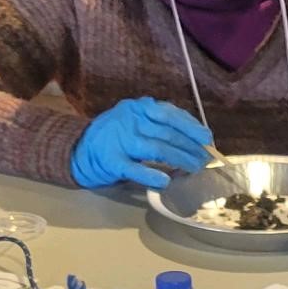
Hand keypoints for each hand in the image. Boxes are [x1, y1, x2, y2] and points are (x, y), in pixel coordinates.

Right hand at [70, 97, 212, 189]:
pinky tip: (165, 181)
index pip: (170, 114)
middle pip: (167, 132)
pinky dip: (150, 174)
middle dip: (190, 146)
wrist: (80, 149)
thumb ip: (161, 125)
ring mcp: (120, 140)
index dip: (191, 127)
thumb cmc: (117, 135)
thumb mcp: (137, 121)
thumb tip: (197, 136)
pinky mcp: (111, 161)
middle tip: (205, 159)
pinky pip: (134, 168)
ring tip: (194, 168)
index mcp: (138, 107)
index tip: (207, 138)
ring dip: (179, 159)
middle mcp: (129, 120)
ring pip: (156, 148)